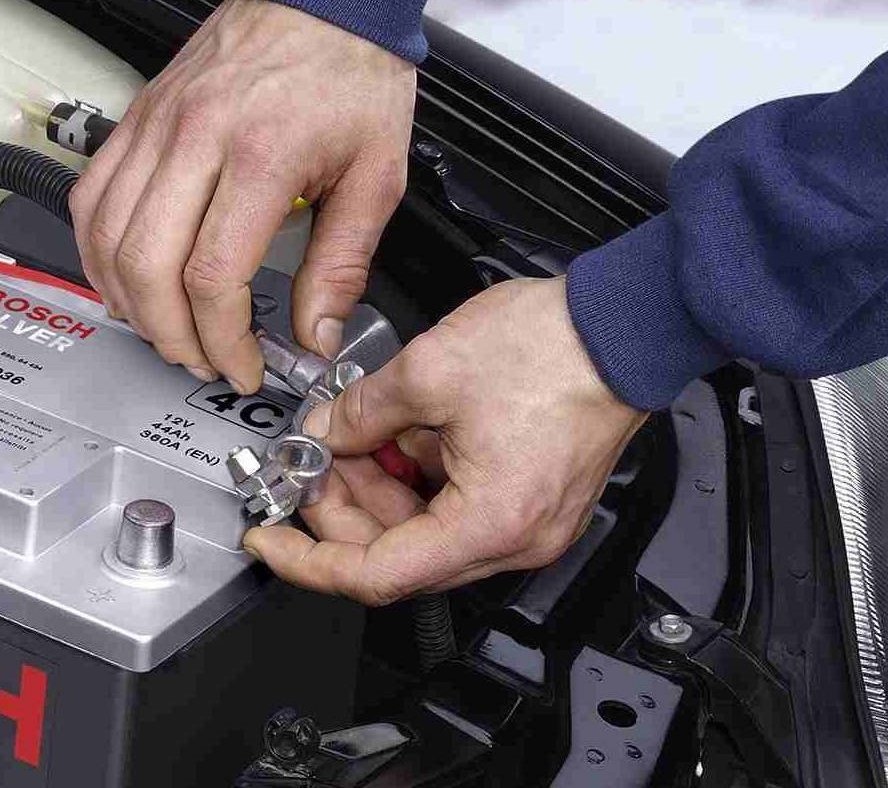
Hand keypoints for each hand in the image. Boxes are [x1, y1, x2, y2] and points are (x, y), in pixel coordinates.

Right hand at [70, 0, 415, 391]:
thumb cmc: (349, 70)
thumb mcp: (376, 174)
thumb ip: (342, 264)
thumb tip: (315, 334)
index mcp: (262, 155)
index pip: (213, 276)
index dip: (222, 340)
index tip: (243, 364)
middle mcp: (196, 138)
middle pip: (147, 266)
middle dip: (171, 334)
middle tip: (202, 358)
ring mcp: (156, 127)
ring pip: (106, 237)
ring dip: (130, 301)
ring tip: (166, 329)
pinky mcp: (136, 119)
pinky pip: (91, 198)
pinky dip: (98, 252)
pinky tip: (125, 277)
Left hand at [242, 277, 647, 604]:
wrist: (625, 322)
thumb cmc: (558, 346)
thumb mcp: (428, 370)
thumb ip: (359, 411)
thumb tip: (325, 432)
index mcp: (489, 523)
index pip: (375, 574)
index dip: (309, 560)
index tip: (271, 540)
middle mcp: (514, 539)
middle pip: (396, 555)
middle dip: (341, 508)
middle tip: (310, 463)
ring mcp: (525, 522)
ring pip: (421, 531)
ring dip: (375, 489)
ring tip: (349, 437)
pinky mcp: (528, 497)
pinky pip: (452, 506)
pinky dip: (413, 476)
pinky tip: (393, 436)